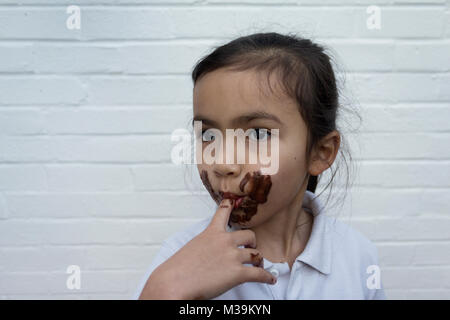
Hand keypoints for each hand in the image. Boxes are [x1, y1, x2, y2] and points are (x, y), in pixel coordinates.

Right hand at [138, 198, 275, 299]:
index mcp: (211, 233)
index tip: (233, 199)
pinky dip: (267, 277)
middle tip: (250, 249)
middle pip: (249, 236)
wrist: (175, 282)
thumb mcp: (190, 249)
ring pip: (256, 254)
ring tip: (259, 266)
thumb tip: (207, 256)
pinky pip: (259, 274)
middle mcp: (225, 241)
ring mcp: (233, 256)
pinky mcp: (238, 273)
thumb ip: (203, 247)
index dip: (230, 205)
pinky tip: (270, 279)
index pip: (223, 213)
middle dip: (252, 243)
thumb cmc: (177, 269)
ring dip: (258, 261)